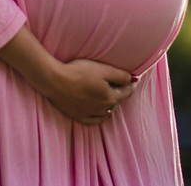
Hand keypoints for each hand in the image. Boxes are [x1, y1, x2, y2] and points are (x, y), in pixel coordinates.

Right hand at [0, 26, 137, 124]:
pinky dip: (100, 116)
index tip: (135, 79)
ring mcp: (90, 114)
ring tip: (110, 95)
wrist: (55, 81)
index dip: (131, 84)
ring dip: (111, 104)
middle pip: (116, 101)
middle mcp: (102, 109)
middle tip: (122, 84)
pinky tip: (100, 112)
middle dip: (121, 93)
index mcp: (110, 97)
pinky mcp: (78, 116)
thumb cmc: (79, 72)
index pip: (126, 92)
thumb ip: (120, 75)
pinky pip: (94, 120)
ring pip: (107, 112)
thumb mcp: (103, 69)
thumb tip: (133, 79)